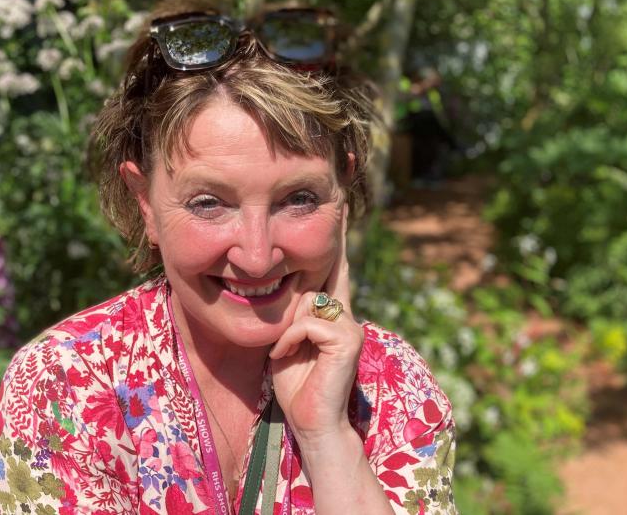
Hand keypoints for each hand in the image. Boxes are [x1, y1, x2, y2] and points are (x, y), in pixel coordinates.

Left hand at [269, 205, 364, 445]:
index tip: (339, 205)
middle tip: (334, 206)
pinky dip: (289, 339)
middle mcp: (344, 313)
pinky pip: (307, 323)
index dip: (336, 238)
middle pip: (330, 269)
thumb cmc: (294, 382)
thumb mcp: (284, 338)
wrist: (311, 420)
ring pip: (309, 301)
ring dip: (287, 325)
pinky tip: (286, 356)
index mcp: (330, 312)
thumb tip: (277, 284)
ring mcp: (349, 325)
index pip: (333, 267)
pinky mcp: (348, 339)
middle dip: (330, 241)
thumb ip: (289, 312)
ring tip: (283, 349)